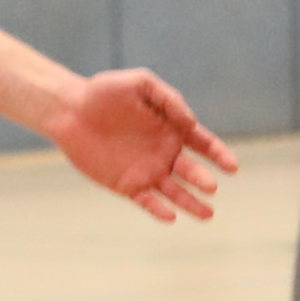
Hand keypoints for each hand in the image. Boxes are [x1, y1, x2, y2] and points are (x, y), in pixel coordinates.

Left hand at [50, 67, 235, 220]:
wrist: (69, 110)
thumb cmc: (104, 93)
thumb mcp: (140, 84)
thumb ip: (168, 99)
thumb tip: (191, 123)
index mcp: (171, 129)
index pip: (203, 144)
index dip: (219, 155)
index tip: (231, 166)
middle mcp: (163, 153)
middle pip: (191, 171)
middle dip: (202, 180)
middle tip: (210, 186)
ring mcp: (146, 171)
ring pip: (175, 192)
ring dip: (191, 203)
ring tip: (208, 214)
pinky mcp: (127, 185)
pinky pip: (148, 201)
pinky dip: (159, 210)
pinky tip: (171, 216)